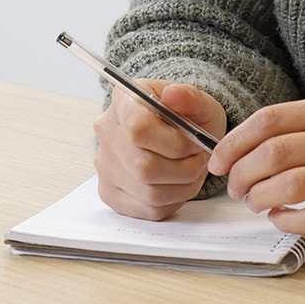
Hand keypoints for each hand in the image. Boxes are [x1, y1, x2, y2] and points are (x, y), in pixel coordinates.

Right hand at [93, 79, 226, 220]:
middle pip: (143, 167)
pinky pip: (147, 209)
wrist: (175, 132)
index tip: (194, 142)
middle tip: (198, 159)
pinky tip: (178, 183)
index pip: (137, 129)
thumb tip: (174, 94)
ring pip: (149, 193)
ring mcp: (106, 166)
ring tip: (191, 170)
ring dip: (182, 186)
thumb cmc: (185, 117)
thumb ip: (190, 98)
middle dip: (184, 169)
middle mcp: (107, 133)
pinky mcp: (111, 192)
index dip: (174, 143)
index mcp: (124, 102)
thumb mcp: (198, 102)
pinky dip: (172, 200)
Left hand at [208, 96, 304, 244]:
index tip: (217, 161)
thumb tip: (235, 149)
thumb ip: (293, 129)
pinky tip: (279, 218)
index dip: (235, 142)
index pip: (269, 120)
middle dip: (242, 174)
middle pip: (274, 153)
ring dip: (260, 198)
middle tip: (234, 188)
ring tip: (254, 203)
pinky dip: (285, 221)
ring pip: (290, 185)